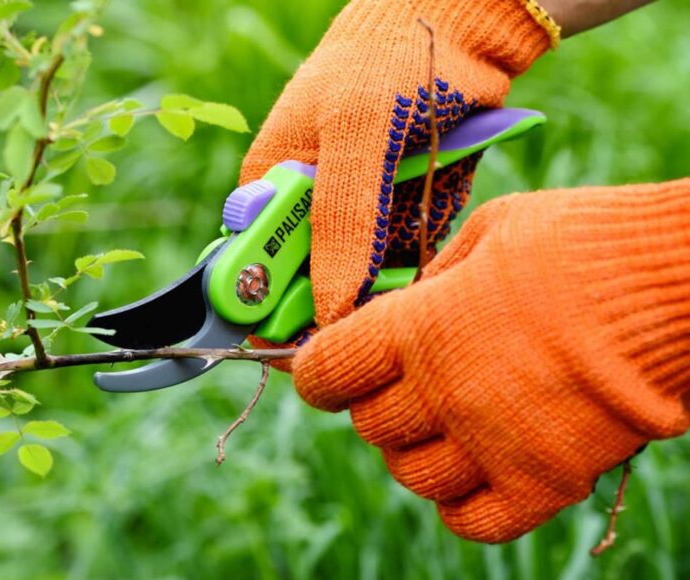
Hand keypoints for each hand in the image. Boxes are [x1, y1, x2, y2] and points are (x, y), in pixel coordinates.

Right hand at [241, 0, 555, 330]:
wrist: (455, 26)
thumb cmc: (386, 63)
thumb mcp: (355, 138)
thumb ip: (338, 222)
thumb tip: (326, 309)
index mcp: (270, 188)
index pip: (258, 272)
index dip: (282, 312)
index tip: (323, 331)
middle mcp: (308, 209)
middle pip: (316, 288)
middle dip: (352, 289)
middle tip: (387, 260)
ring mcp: (354, 214)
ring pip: (365, 281)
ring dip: (395, 265)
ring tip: (416, 200)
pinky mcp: (396, 215)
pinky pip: (406, 258)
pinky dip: (424, 244)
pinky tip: (432, 197)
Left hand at [292, 182, 689, 541]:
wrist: (677, 284)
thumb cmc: (582, 242)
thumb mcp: (490, 231)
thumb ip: (433, 275)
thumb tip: (401, 304)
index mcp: (420, 326)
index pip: (327, 372)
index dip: (317, 373)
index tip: (324, 369)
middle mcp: (445, 392)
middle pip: (370, 427)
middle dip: (373, 404)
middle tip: (399, 382)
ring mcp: (494, 445)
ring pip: (412, 476)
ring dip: (414, 451)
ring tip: (441, 423)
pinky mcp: (545, 482)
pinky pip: (472, 521)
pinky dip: (459, 502)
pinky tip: (473, 468)